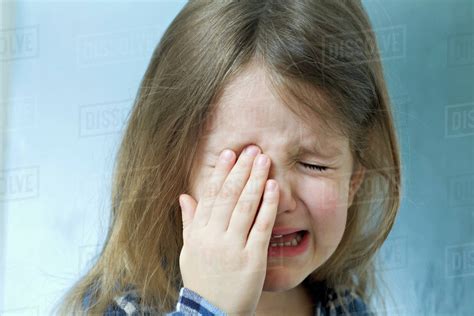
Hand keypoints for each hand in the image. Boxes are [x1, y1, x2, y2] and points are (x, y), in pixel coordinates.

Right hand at [178, 145, 278, 315]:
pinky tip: (274, 187)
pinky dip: (267, 205)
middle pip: (228, 196)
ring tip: (264, 159)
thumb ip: (189, 222)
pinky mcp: (251, 259)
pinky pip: (261, 227)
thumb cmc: (201, 279)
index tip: (229, 153)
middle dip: (241, 170)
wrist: (211, 313)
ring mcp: (232, 247)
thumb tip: (184, 196)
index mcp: (198, 233)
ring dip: (255, 180)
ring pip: (244, 207)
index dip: (220, 173)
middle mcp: (213, 237)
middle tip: (252, 149)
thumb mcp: (189, 251)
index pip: (209, 195)